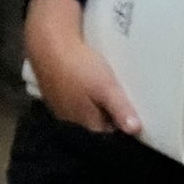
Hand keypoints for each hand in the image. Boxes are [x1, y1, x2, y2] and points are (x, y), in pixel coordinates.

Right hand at [24, 0, 141, 134]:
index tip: (135, 117)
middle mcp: (71, 121)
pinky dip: (83, 100)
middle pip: (96, 126)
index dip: (121, 127)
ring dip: (96, 109)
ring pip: (84, 115)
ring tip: (108, 95)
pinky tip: (88, 87)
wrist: (48, 48)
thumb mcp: (106, 87)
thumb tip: (135, 130)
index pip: (108, 135)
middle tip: (125, 103)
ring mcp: (60, 109)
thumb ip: (120, 109)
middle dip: (109, 119)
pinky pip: (74, 105)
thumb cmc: (79, 68)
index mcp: (86, 122)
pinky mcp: (54, 97)